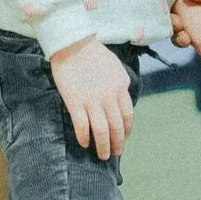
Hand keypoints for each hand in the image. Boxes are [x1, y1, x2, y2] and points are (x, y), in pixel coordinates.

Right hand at [49, 35, 132, 159]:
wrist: (72, 43)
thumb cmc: (93, 53)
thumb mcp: (115, 67)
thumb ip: (121, 84)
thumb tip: (123, 97)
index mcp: (121, 88)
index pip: (127, 116)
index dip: (126, 130)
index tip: (123, 138)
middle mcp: (109, 97)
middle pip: (117, 127)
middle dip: (117, 144)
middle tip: (115, 154)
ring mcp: (92, 101)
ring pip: (102, 131)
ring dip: (103, 146)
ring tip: (102, 156)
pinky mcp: (75, 102)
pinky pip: (82, 126)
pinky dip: (84, 137)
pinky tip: (84, 144)